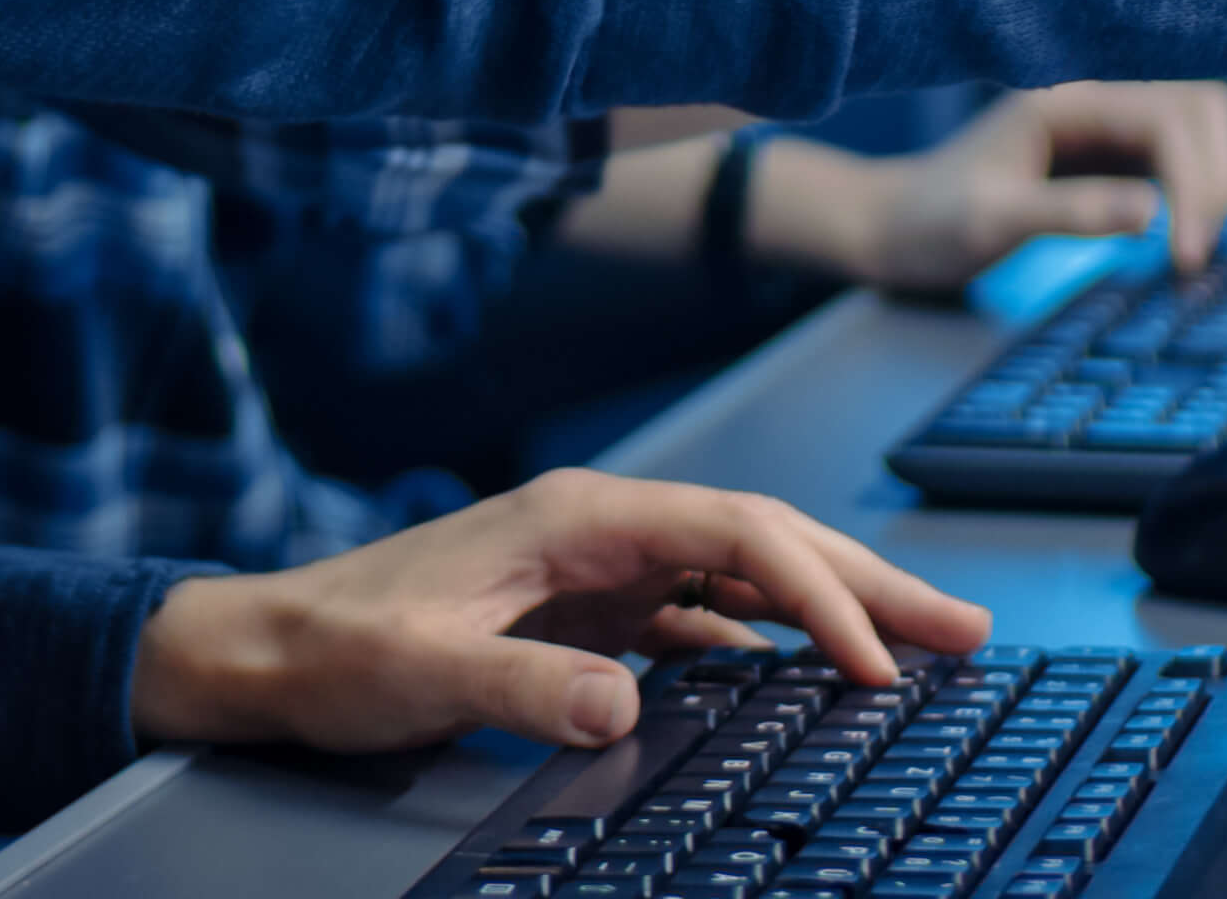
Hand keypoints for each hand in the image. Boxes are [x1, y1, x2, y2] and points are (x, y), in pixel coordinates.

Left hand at [129, 469, 990, 753]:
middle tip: (963, 632)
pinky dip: (773, 647)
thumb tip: (628, 706)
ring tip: (921, 652)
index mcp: (581, 520)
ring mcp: (603, 572)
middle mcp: (605, 531)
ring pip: (749, 578)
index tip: (872, 661)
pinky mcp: (592, 617)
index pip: (736, 533)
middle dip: (867, 585)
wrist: (264, 653)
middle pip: (766, 541)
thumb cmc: (335, 649)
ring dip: (834, 612)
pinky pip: (709, 623)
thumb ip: (524, 689)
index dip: (817, 592)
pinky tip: (814, 683)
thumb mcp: (422, 673)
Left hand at [758, 81, 1226, 290]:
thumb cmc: (930, 222)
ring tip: (1190, 257)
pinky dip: (1195, 197)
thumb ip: (1069, 213)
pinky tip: (1180, 244)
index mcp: (1068, 99)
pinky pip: (1178, 161)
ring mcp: (1106, 125)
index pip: (1169, 119)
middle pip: (1203, 109)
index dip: (1194, 183)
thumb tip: (1153, 213)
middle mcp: (1095, 99)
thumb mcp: (992, 222)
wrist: (893, 229)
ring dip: (1213, 187)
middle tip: (1194, 260)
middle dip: (1216, 179)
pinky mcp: (1109, 155)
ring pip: (1200, 133)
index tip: (1185, 256)